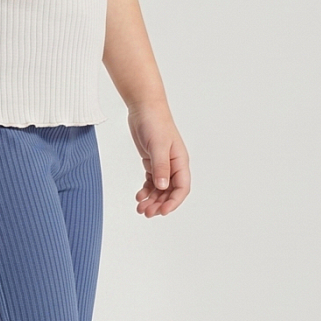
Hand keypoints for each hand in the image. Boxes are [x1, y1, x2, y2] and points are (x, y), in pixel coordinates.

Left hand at [127, 102, 190, 217]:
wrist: (144, 107)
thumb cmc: (155, 122)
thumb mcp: (157, 145)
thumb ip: (160, 167)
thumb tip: (162, 187)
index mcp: (180, 161)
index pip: (182, 188)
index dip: (173, 202)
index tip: (162, 211)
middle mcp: (173, 165)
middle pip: (170, 192)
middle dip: (159, 204)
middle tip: (146, 213)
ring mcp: (163, 164)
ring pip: (160, 189)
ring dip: (151, 200)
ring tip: (140, 208)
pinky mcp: (152, 161)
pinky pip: (151, 181)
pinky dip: (146, 190)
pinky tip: (138, 196)